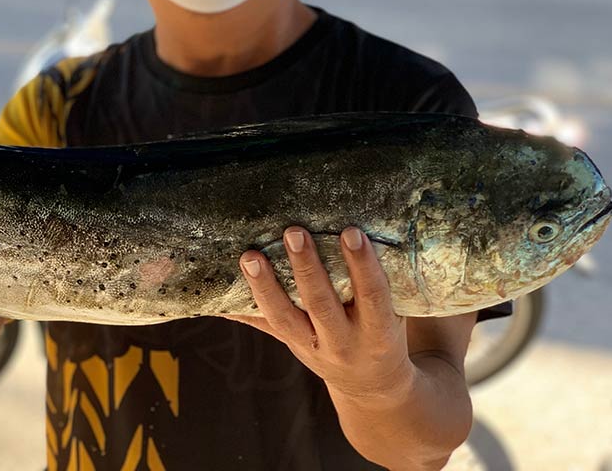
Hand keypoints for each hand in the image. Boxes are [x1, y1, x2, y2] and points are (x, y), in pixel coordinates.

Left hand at [229, 226, 413, 402]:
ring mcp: (312, 348)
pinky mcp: (288, 345)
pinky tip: (218, 293)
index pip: (372, 295)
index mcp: (378, 331)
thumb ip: (378, 282)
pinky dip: (239, 309)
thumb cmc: (384, 333)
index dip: (362, 265)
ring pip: (283, 318)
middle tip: (293, 231)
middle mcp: (343, 342)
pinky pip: (261, 326)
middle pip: (321, 304)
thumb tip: (358, 225)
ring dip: (264, 286)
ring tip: (249, 256)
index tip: (351, 232)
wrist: (372, 385)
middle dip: (306, 267)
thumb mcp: (393, 315)